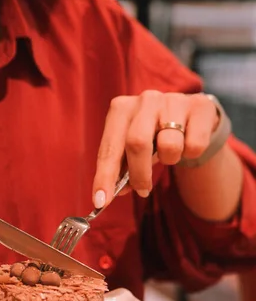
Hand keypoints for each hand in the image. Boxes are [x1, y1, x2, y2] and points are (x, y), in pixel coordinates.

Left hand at [93, 91, 218, 206]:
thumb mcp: (133, 149)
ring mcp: (173, 100)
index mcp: (121, 109)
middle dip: (139, 174)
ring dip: (169, 160)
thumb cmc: (154, 135)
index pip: (109, 147)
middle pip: (137, 143)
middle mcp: (146, 100)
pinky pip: (194, 145)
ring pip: (170, 146)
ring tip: (169, 153)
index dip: (104, 176)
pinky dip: (191, 154)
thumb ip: (120, 169)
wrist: (191, 116)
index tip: (100, 201)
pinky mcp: (200, 107)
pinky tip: (188, 142)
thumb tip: (108, 195)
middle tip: (142, 191)